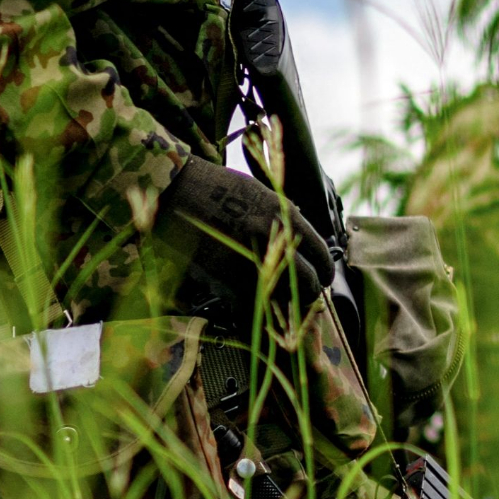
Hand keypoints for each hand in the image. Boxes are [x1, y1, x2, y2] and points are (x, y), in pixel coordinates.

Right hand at [162, 157, 333, 304]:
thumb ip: (281, 215)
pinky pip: (251, 307)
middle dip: (311, 291)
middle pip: (307, 281)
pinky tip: (256, 306)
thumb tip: (300, 234)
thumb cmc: (213, 188)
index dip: (325, 269)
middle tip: (309, 294)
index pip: (319, 253)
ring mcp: (247, 265)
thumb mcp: (257, 192)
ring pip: (282, 299)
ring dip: (287, 304)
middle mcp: (270, 243)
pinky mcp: (224, 283)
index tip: (324, 276)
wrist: (173, 195)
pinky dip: (256, 310)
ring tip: (286, 304)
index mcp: (282, 217)